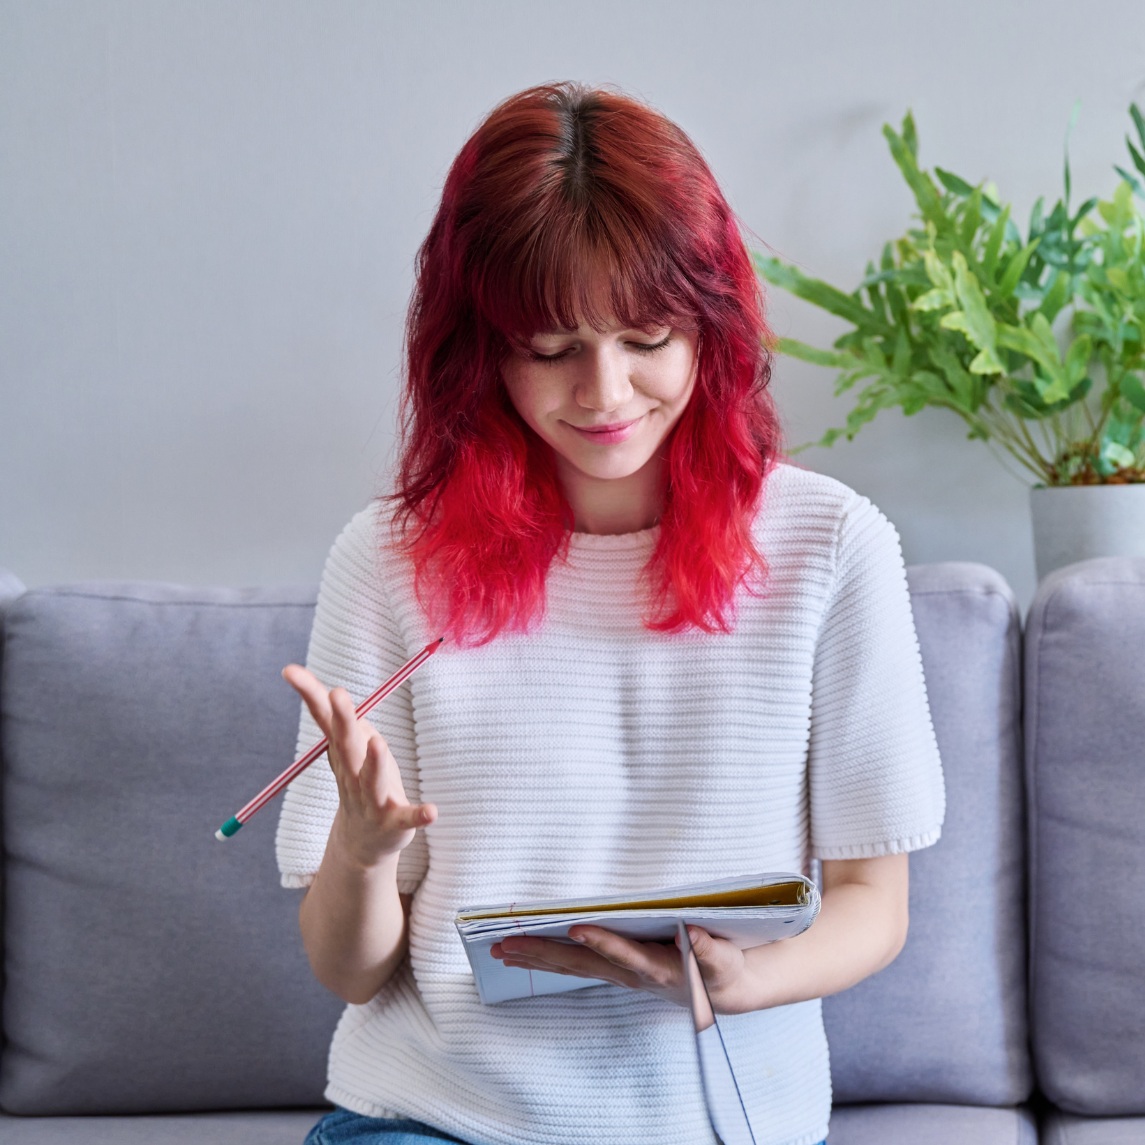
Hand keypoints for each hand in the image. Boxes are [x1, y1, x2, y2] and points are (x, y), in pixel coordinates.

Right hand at [283, 664, 436, 868]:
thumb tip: (330, 690)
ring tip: (379, 743)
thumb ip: (342, 722)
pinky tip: (432, 811)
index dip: (310, 693)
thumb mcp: (350, 751)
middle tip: (337, 693)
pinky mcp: (395, 822)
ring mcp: (373, 800)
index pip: (324, 720)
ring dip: (375, 762)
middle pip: (347, 746)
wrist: (363, 844)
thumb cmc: (360, 784)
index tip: (290, 670)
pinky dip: (419, 815)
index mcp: (343, 754)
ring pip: (372, 780)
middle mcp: (353, 775)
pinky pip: (407, 818)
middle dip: (342, 720)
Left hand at [491, 924, 754, 1012]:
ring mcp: (619, 974)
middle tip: (507, 944)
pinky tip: (520, 954)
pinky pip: (573, 965)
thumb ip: (711, 951)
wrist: (720, 991)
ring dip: (536, 958)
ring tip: (500, 950)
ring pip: (572, 966)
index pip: (626, 953)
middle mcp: (631, 975)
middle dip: (545, 953)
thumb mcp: (724, 961)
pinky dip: (545, 958)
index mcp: (658, 968)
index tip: (578, 928)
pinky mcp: (614, 970)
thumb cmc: (721, 968)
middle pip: (584, 963)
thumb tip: (696, 934)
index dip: (603, 942)